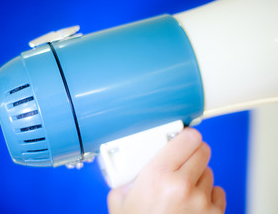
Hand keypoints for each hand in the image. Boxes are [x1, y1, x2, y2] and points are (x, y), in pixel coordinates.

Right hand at [108, 128, 225, 213]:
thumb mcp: (118, 200)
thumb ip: (126, 178)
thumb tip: (131, 167)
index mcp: (158, 176)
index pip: (187, 138)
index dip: (186, 135)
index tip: (183, 136)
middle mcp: (183, 185)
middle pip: (203, 150)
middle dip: (193, 152)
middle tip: (183, 158)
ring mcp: (201, 202)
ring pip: (209, 172)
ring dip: (199, 174)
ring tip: (183, 186)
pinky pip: (218, 192)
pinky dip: (208, 194)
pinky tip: (194, 201)